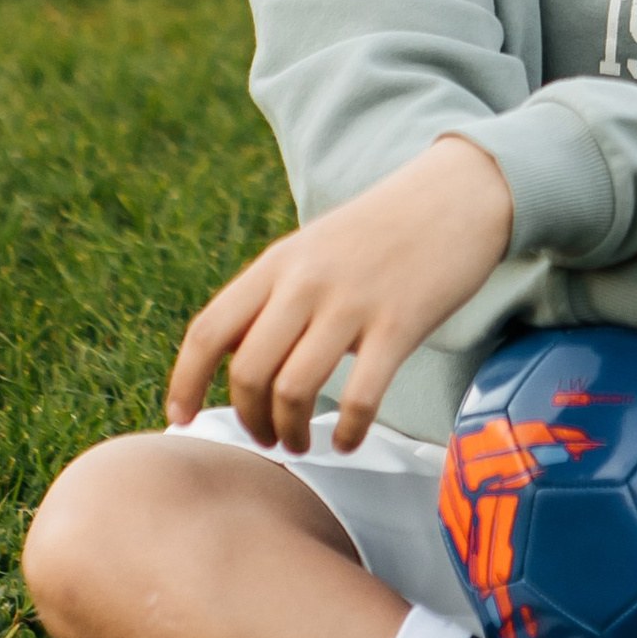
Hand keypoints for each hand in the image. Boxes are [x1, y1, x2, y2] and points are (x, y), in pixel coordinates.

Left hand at [165, 136, 515, 454]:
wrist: (456, 194)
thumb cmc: (382, 231)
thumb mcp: (313, 249)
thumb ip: (275, 294)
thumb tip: (234, 356)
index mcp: (278, 263)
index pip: (209, 330)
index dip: (185, 381)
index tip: (180, 418)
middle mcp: (306, 282)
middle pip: (248, 371)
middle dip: (249, 419)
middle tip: (266, 437)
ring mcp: (353, 303)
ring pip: (294, 389)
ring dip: (291, 431)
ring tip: (302, 442)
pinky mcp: (399, 323)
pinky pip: (362, 396)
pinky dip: (349, 431)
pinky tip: (349, 440)